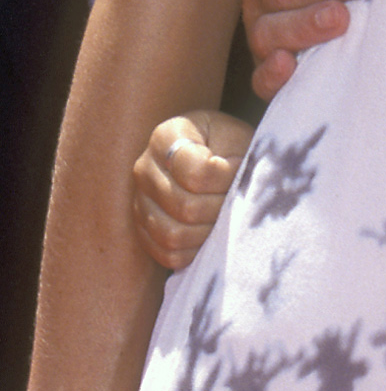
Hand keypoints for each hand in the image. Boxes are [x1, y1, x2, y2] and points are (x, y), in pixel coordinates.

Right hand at [132, 109, 252, 271]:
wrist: (216, 155)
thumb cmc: (232, 146)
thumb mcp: (239, 139)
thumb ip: (239, 160)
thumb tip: (237, 194)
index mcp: (167, 137)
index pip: (196, 173)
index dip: (227, 178)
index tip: (240, 168)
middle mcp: (145, 168)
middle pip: (185, 207)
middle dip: (221, 209)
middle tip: (237, 199)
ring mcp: (140, 200)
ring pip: (173, 234)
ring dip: (209, 233)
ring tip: (225, 217)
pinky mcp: (143, 229)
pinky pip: (167, 254)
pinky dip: (195, 252)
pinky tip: (211, 235)